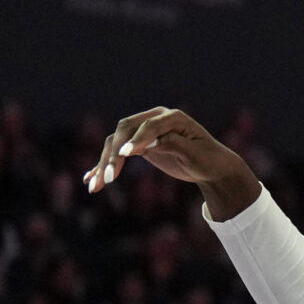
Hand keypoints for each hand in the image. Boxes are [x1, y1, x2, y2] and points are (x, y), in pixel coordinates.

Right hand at [83, 107, 259, 218]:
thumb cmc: (208, 160)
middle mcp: (154, 120)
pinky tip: (90, 179)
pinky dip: (104, 165)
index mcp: (172, 117)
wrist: (213, 167)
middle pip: (124, 131)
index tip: (125, 155)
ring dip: (104, 163)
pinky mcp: (138, 145)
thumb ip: (173, 144)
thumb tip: (151, 141)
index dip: (136, 140)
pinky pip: (117, 152)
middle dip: (114, 154)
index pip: (148, 126)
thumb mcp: (195, 154)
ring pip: (115, 143)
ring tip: (95, 185)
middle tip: (110, 178)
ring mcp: (144, 131)